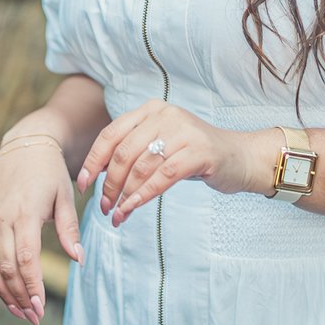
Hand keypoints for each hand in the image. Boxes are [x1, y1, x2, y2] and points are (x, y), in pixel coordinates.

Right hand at [0, 134, 81, 324]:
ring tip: (19, 312)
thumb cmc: (48, 169)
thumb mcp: (64, 195)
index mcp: (23, 213)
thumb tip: (78, 259)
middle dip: (19, 296)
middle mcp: (0, 218)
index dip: (31, 286)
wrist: (23, 143)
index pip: (24, 258)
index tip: (40, 307)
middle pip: (5, 267)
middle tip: (33, 317)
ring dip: (3, 292)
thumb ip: (68, 228)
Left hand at [76, 100, 275, 226]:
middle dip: (109, 183)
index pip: (111, 134)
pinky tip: (133, 208)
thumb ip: (135, 151)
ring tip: (117, 214)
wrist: (242, 157)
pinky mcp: (199, 152)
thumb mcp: (162, 145)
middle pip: (123, 152)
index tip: (82, 184)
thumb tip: (99, 173)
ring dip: (124, 194)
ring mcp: (184, 132)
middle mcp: (165, 114)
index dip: (93, 161)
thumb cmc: (196, 156)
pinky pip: (162, 176)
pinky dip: (143, 195)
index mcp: (151, 110)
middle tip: (103, 207)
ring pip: (141, 166)